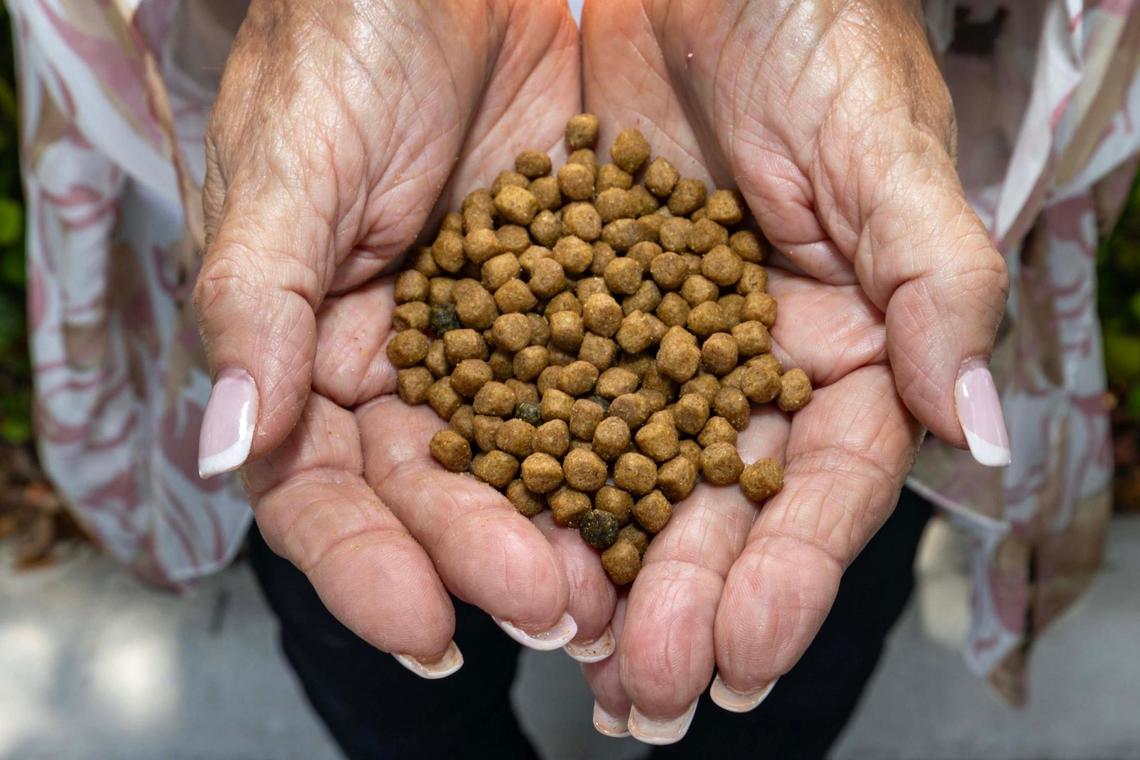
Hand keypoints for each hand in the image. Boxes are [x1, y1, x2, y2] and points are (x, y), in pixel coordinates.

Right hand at [194, 0, 616, 672]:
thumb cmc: (343, 51)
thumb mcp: (288, 170)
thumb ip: (257, 305)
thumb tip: (225, 451)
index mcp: (309, 355)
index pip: (322, 489)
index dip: (365, 564)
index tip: (424, 625)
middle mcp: (404, 370)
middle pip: (437, 493)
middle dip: (489, 557)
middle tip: (558, 616)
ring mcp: (497, 344)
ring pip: (527, 459)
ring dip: (570, 528)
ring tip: (620, 592)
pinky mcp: (580, 304)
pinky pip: (609, 385)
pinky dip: (638, 440)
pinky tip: (677, 489)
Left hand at [579, 0, 1008, 741]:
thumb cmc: (812, 25)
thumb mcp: (881, 141)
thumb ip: (931, 281)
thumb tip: (981, 428)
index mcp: (836, 342)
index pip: (821, 483)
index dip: (791, 571)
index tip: (744, 653)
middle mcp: (735, 362)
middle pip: (712, 504)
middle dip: (682, 601)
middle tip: (647, 696)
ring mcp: (639, 342)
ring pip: (616, 475)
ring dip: (594, 569)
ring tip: (573, 656)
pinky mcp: (549, 306)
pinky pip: (523, 401)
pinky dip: (510, 476)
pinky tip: (486, 546)